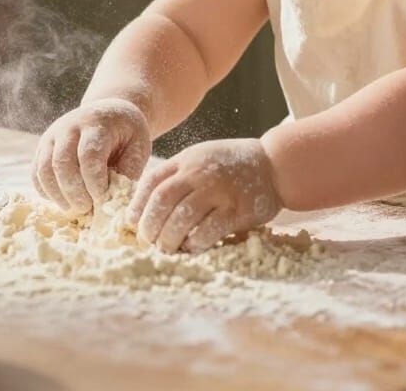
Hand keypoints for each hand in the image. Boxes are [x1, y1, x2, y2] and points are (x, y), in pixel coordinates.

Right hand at [32, 97, 151, 213]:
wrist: (110, 112)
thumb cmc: (127, 133)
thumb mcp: (138, 146)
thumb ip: (129, 172)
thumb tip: (114, 202)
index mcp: (97, 123)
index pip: (89, 154)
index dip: (94, 181)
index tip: (103, 199)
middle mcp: (70, 126)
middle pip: (62, 162)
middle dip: (73, 191)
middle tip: (86, 209)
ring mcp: (53, 135)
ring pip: (44, 169)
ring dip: (57, 195)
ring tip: (74, 209)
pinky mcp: (43, 147)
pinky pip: (37, 173)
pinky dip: (46, 191)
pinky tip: (63, 201)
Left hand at [128, 138, 280, 253]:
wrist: (273, 164)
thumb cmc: (232, 165)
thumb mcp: (201, 158)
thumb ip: (177, 175)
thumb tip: (145, 206)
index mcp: (188, 160)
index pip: (152, 182)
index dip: (137, 205)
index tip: (132, 222)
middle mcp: (200, 173)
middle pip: (162, 201)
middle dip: (150, 226)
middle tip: (149, 241)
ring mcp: (219, 190)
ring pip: (182, 218)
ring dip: (169, 239)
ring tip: (168, 248)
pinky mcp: (237, 210)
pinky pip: (208, 231)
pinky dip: (195, 243)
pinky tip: (192, 247)